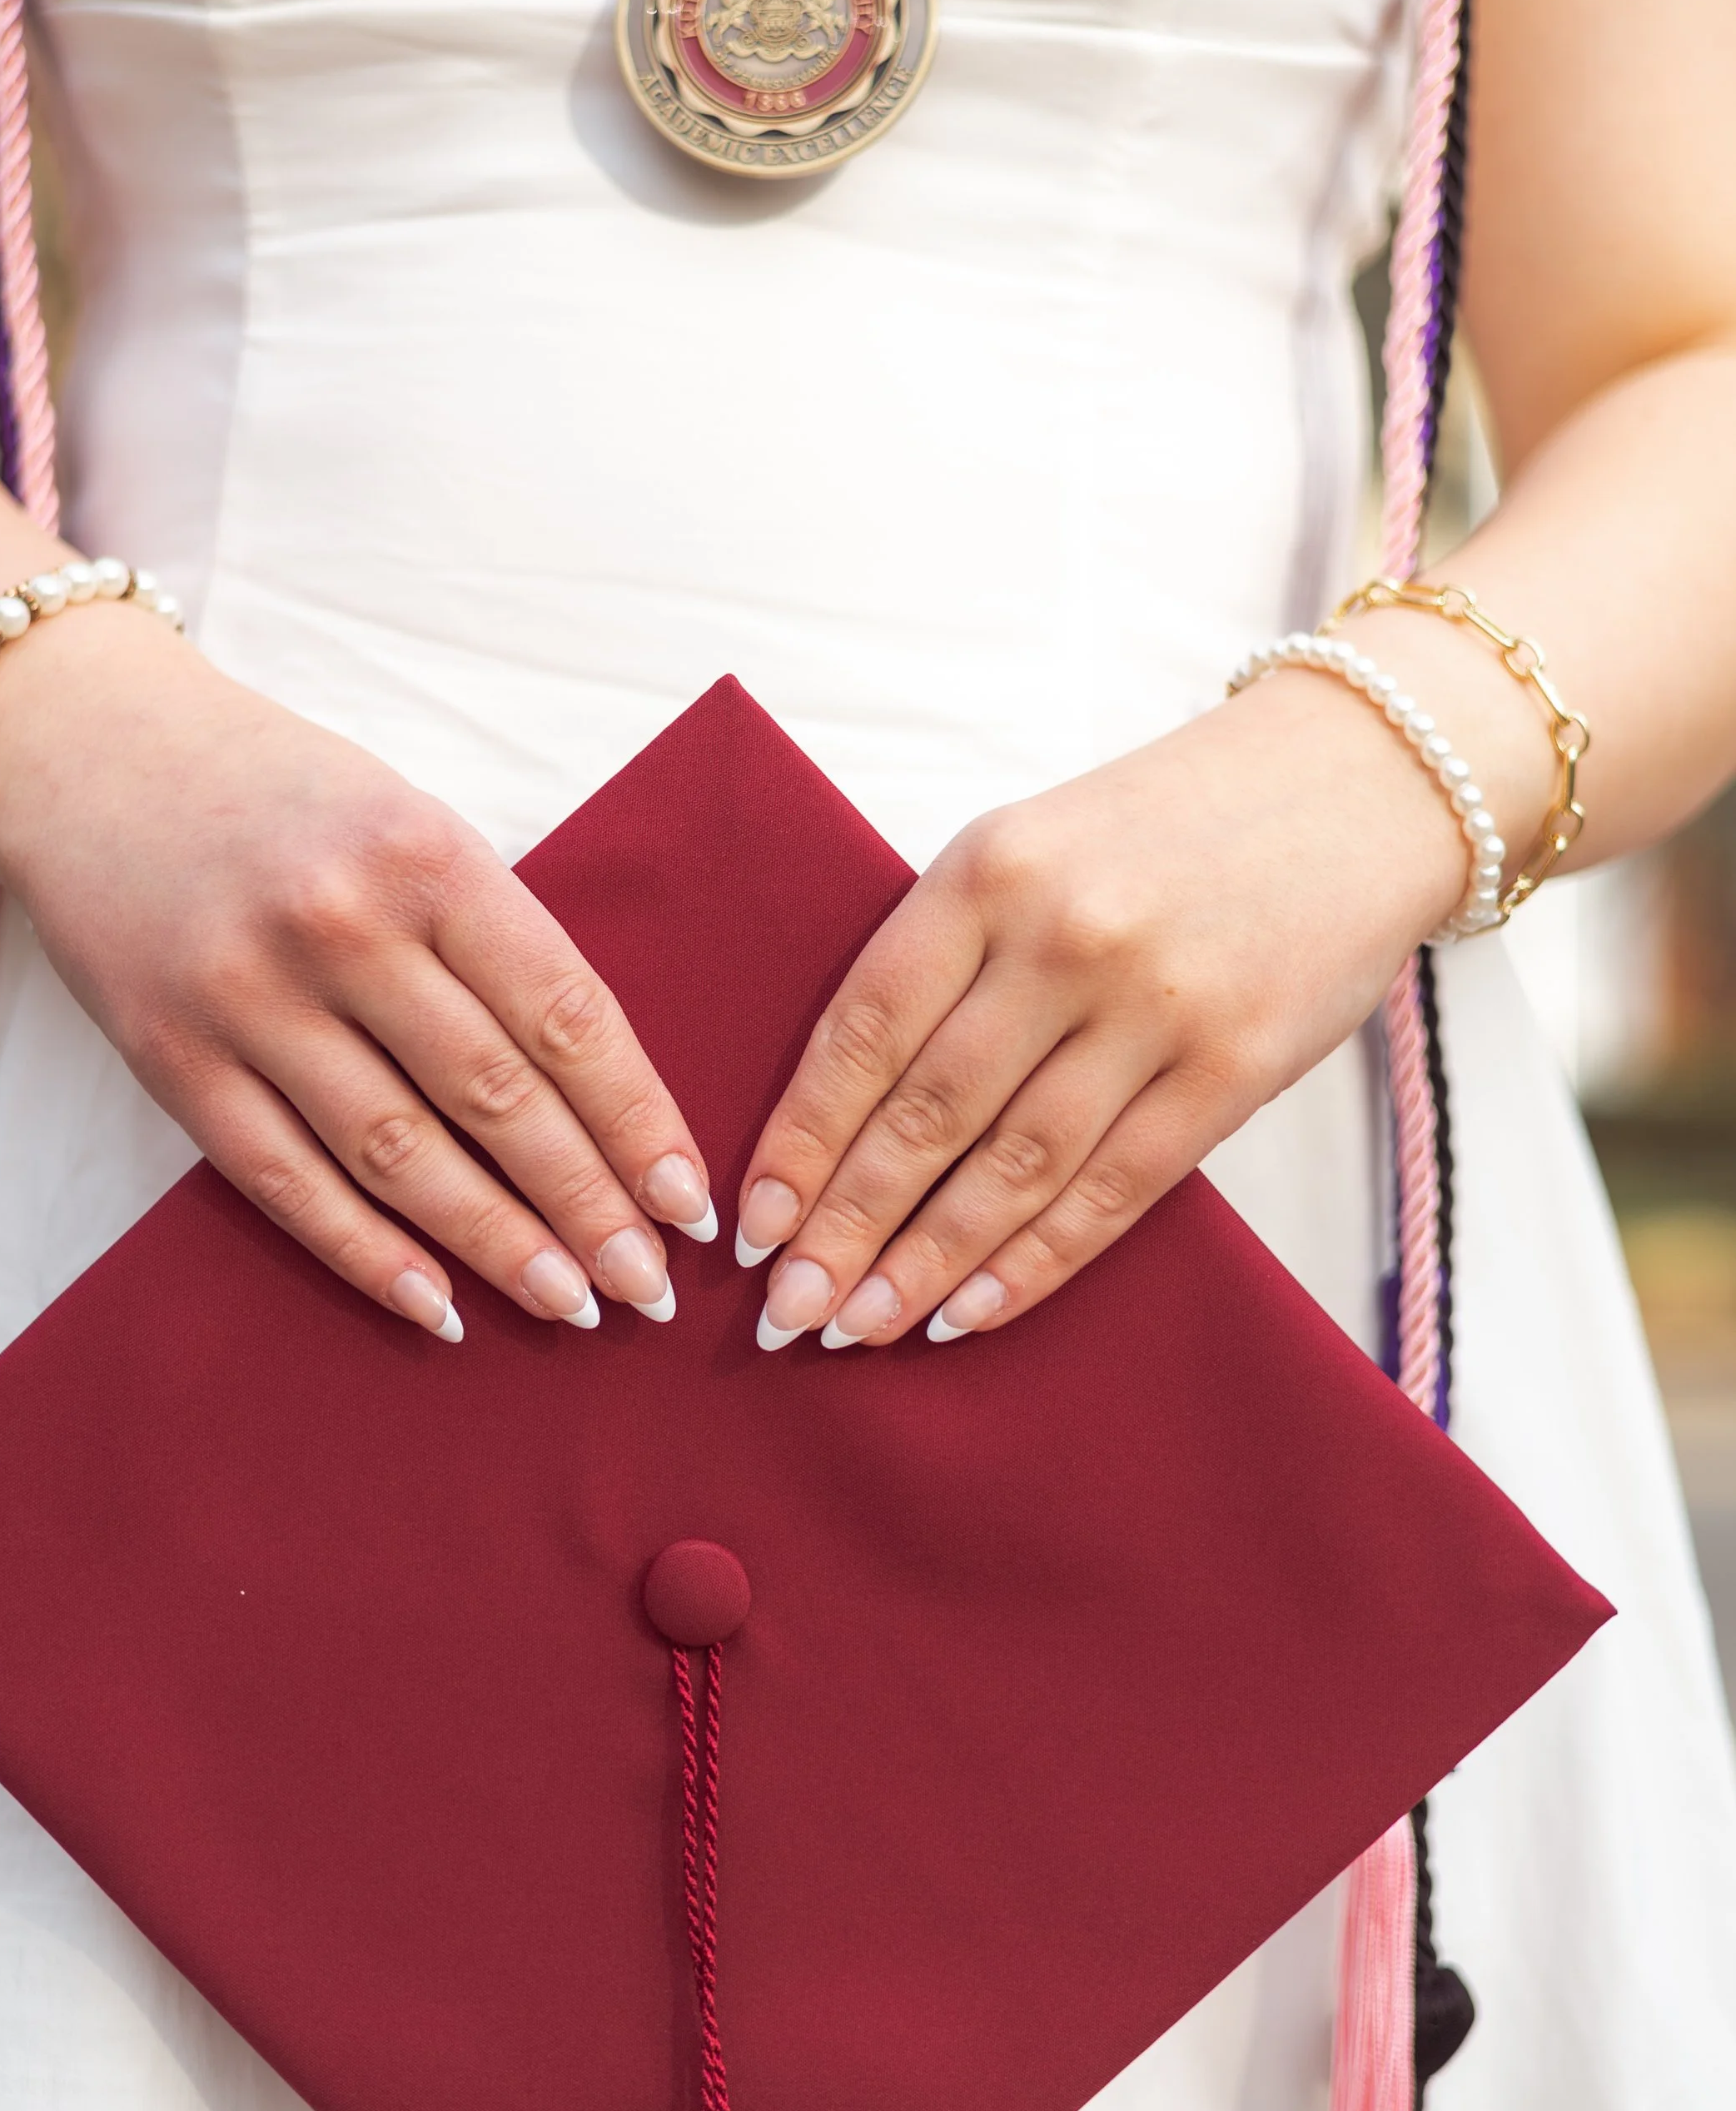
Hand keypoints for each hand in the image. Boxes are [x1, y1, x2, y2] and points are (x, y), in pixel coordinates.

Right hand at [0, 604, 713, 1338]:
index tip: (688, 1198)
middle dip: (587, 1204)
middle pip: (494, 1096)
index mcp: (424, 853)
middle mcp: (340, 926)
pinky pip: (286, 1182)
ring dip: (495, 1244)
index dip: (636, 1119)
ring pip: (397, 1153)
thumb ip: (486, 934)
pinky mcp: (172, 1057)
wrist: (87, 745)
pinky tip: (439, 1308)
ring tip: (571, 1306)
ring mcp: (248, 998)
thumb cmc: (278, 791)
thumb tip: (593, 1088)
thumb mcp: (405, 818)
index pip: (561, 1012)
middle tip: (648, 1283)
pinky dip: (368, 1255)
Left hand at [733, 658, 1520, 1348]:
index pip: (865, 1027)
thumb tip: (841, 1111)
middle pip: (927, 1113)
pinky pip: (1114, 1191)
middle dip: (846, 1224)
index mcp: (988, 870)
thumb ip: (948, 952)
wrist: (1356, 783)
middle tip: (787, 1310)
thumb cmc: (1163, 826)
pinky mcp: (1234, 1069)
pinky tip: (970, 1312)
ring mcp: (1155, 1007)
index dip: (802, 1137)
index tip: (754, 1223)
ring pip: (1014, 1167)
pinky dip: (1034, 1263)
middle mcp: (1065, 938)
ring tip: (860, 1326)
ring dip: (927, 1263)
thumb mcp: (1029, 844)